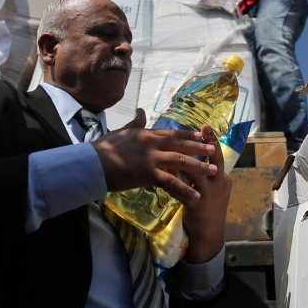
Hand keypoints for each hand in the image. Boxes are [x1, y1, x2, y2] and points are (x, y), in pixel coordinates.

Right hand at [92, 109, 217, 202]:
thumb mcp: (122, 132)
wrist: (92, 163)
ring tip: (214, 172)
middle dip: (200, 148)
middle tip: (214, 152)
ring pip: (181, 162)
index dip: (190, 135)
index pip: (173, 133)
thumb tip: (140, 111)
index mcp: (147, 134)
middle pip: (182, 145)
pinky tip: (196, 196)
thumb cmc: (104, 149)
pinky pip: (171, 182)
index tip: (203, 136)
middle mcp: (153, 143)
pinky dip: (185, 190)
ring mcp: (152, 158)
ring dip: (199, 167)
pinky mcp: (149, 173)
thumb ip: (134, 123)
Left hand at [180, 124, 231, 263]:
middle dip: (208, 143)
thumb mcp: (209, 188)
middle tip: (201, 129)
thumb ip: (202, 172)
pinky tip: (163, 174)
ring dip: (186, 159)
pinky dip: (174, 180)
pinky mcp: (198, 205)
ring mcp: (210, 194)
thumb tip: (191, 155)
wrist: (208, 235)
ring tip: (173, 147)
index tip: (205, 126)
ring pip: (199, 172)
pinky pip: (184, 189)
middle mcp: (219, 183)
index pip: (216, 154)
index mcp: (221, 177)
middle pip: (215, 159)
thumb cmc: (206, 209)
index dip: (211, 140)